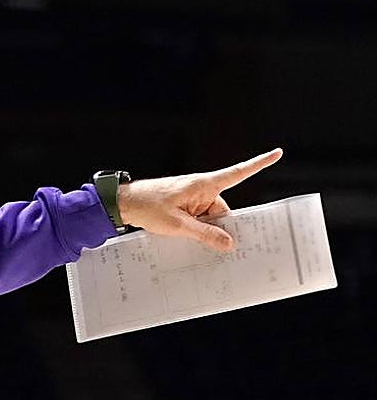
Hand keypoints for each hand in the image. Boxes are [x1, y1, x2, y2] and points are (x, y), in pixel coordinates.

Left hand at [117, 148, 282, 252]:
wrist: (123, 204)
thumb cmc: (147, 206)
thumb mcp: (178, 225)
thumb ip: (204, 234)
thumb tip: (229, 242)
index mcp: (204, 185)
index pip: (237, 173)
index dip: (258, 164)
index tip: (277, 153)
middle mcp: (201, 190)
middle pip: (223, 211)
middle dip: (220, 227)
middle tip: (221, 246)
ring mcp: (193, 199)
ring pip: (210, 219)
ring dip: (204, 231)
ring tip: (189, 239)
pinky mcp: (184, 207)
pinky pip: (198, 220)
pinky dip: (196, 230)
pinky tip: (187, 240)